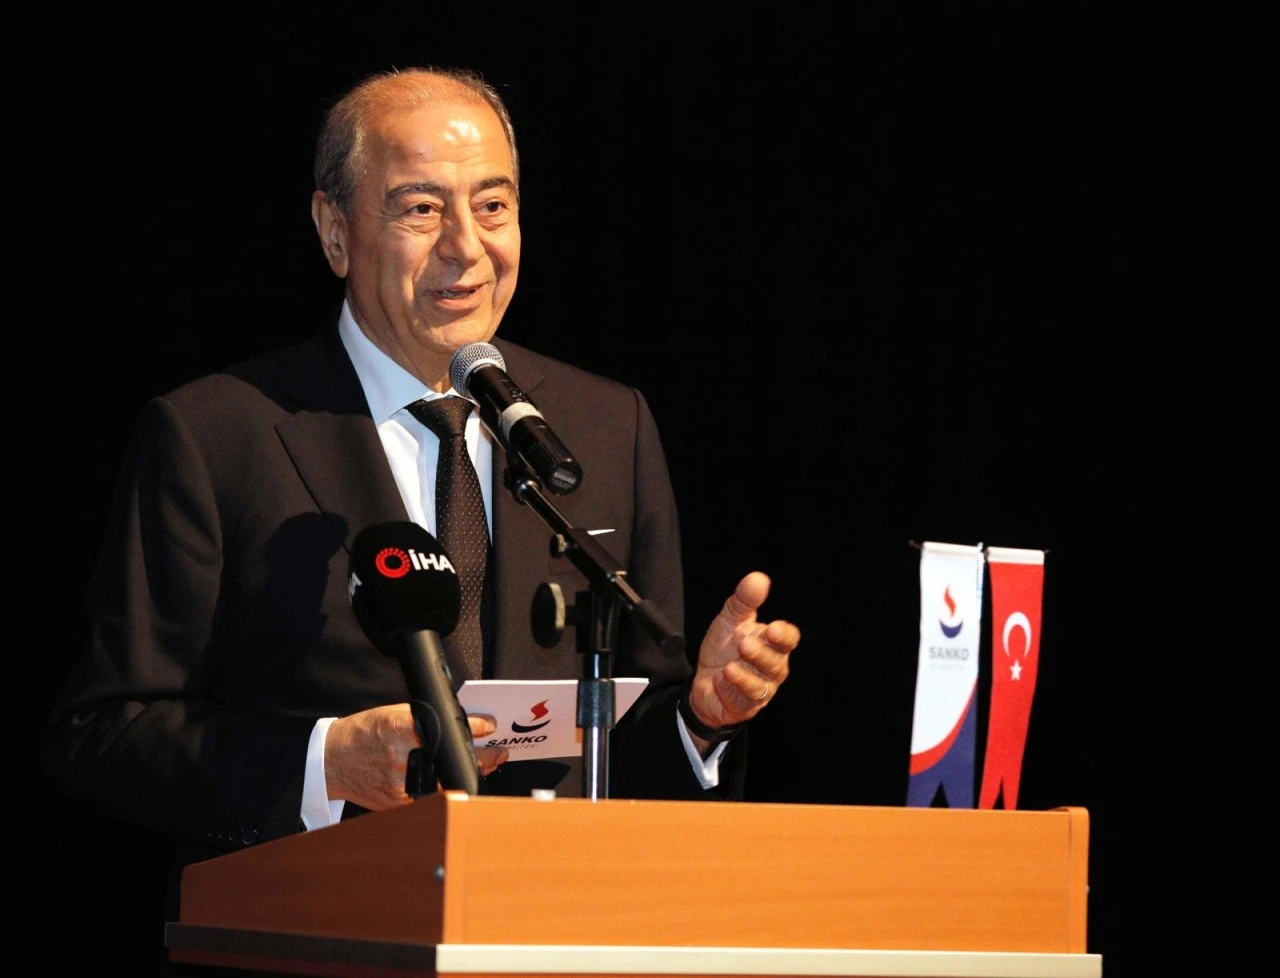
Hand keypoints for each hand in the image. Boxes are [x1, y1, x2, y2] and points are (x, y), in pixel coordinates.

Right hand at [324, 705, 508, 810]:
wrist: (333, 760)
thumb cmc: (364, 733)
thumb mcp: (394, 714)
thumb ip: (426, 721)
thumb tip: (463, 724)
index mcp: (400, 727)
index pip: (448, 728)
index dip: (476, 728)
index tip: (490, 727)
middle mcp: (401, 755)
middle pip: (454, 760)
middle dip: (483, 757)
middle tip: (498, 753)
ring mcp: (400, 782)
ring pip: (448, 781)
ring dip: (468, 774)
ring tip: (482, 766)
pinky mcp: (398, 802)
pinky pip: (431, 796)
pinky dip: (445, 788)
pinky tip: (453, 780)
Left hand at [688, 572, 799, 735]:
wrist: (703, 682)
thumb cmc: (724, 649)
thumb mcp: (730, 621)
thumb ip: (744, 601)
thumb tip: (758, 578)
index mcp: (772, 645)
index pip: (789, 640)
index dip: (783, 635)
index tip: (771, 628)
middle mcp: (771, 669)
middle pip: (776, 664)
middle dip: (761, 655)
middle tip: (744, 643)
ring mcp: (760, 691)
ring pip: (761, 687)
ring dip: (745, 677)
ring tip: (729, 667)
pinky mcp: (744, 707)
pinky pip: (741, 701)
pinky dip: (729, 690)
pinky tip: (719, 680)